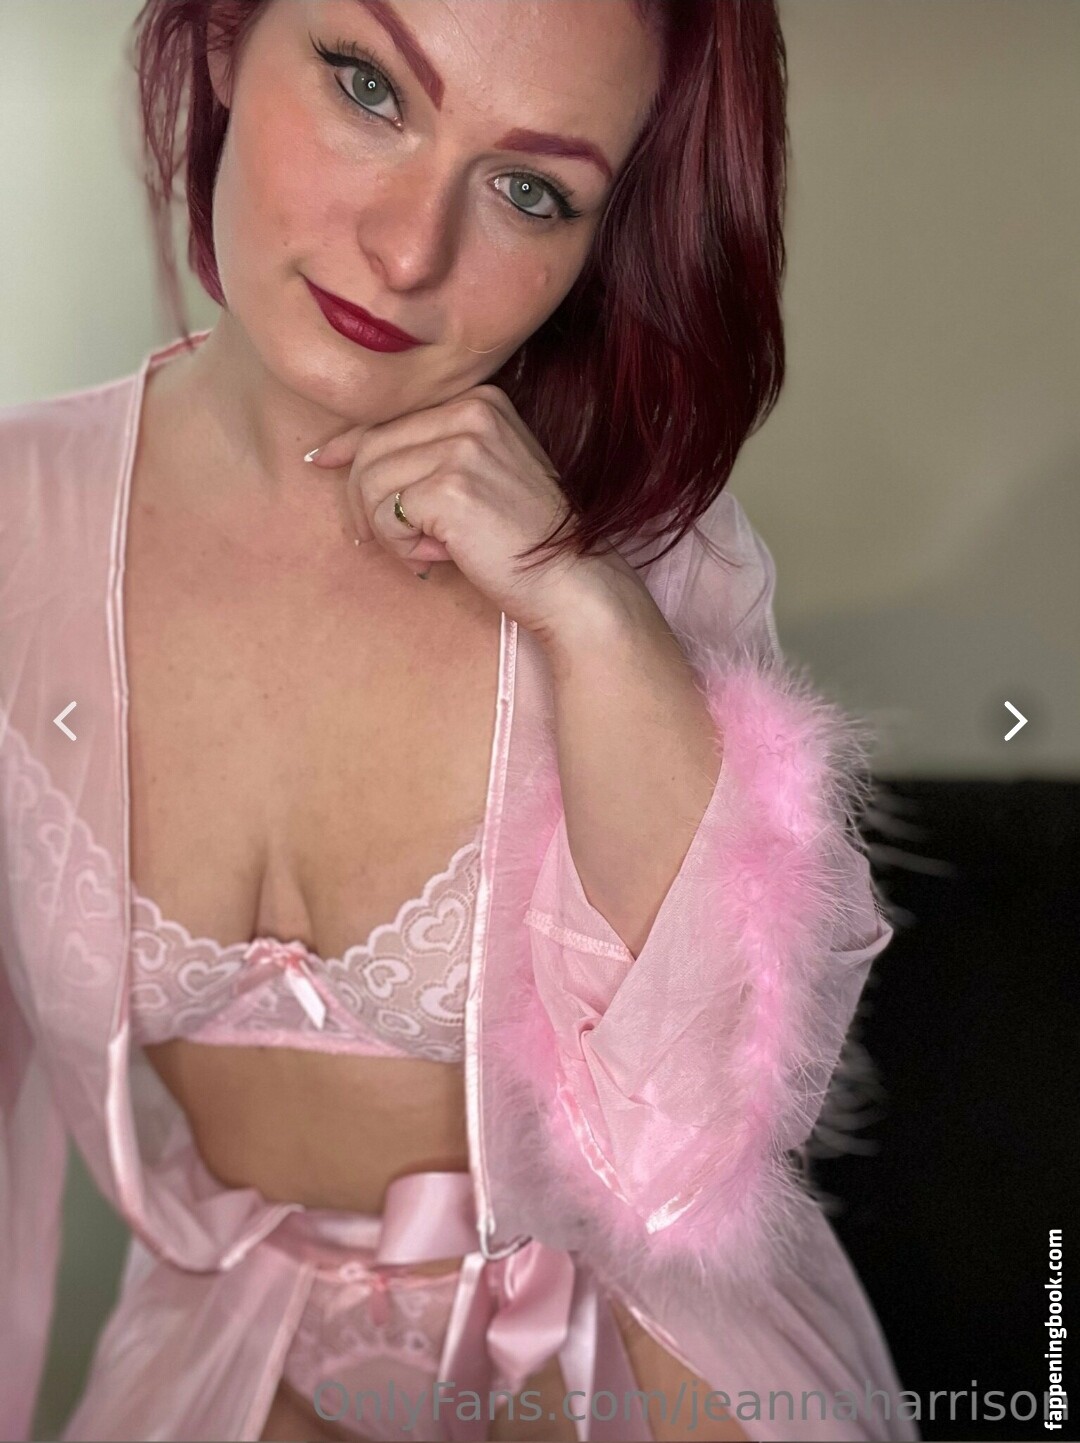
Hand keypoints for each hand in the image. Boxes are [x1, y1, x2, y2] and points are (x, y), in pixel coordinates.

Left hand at [306, 384, 630, 640]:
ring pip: (371, 482)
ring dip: (385, 528)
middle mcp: (472, 411)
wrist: (570, 581)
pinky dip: (399, 545)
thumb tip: (336, 454)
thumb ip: (426, 455)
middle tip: (378, 539)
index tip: (323, 463)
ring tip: (426, 549)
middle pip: (371, 447)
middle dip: (361, 500)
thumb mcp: (479, 476)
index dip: (349, 444)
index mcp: (481, 400)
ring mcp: (464, 447)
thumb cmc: (522, 539)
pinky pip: (385, 512)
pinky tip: (436, 555)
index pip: (391, 414)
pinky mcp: (452, 487)